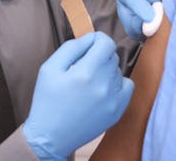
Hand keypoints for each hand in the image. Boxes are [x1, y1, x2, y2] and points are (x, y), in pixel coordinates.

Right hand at [23, 32, 133, 160]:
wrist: (51, 136)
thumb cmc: (47, 101)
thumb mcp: (49, 68)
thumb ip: (71, 47)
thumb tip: (89, 38)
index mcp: (85, 72)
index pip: (106, 43)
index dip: (97, 39)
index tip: (89, 44)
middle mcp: (103, 85)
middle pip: (112, 55)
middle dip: (99, 54)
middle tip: (83, 65)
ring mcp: (113, 99)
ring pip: (117, 70)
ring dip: (106, 69)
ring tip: (89, 81)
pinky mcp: (117, 111)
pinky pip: (127, 86)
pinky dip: (118, 83)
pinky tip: (103, 87)